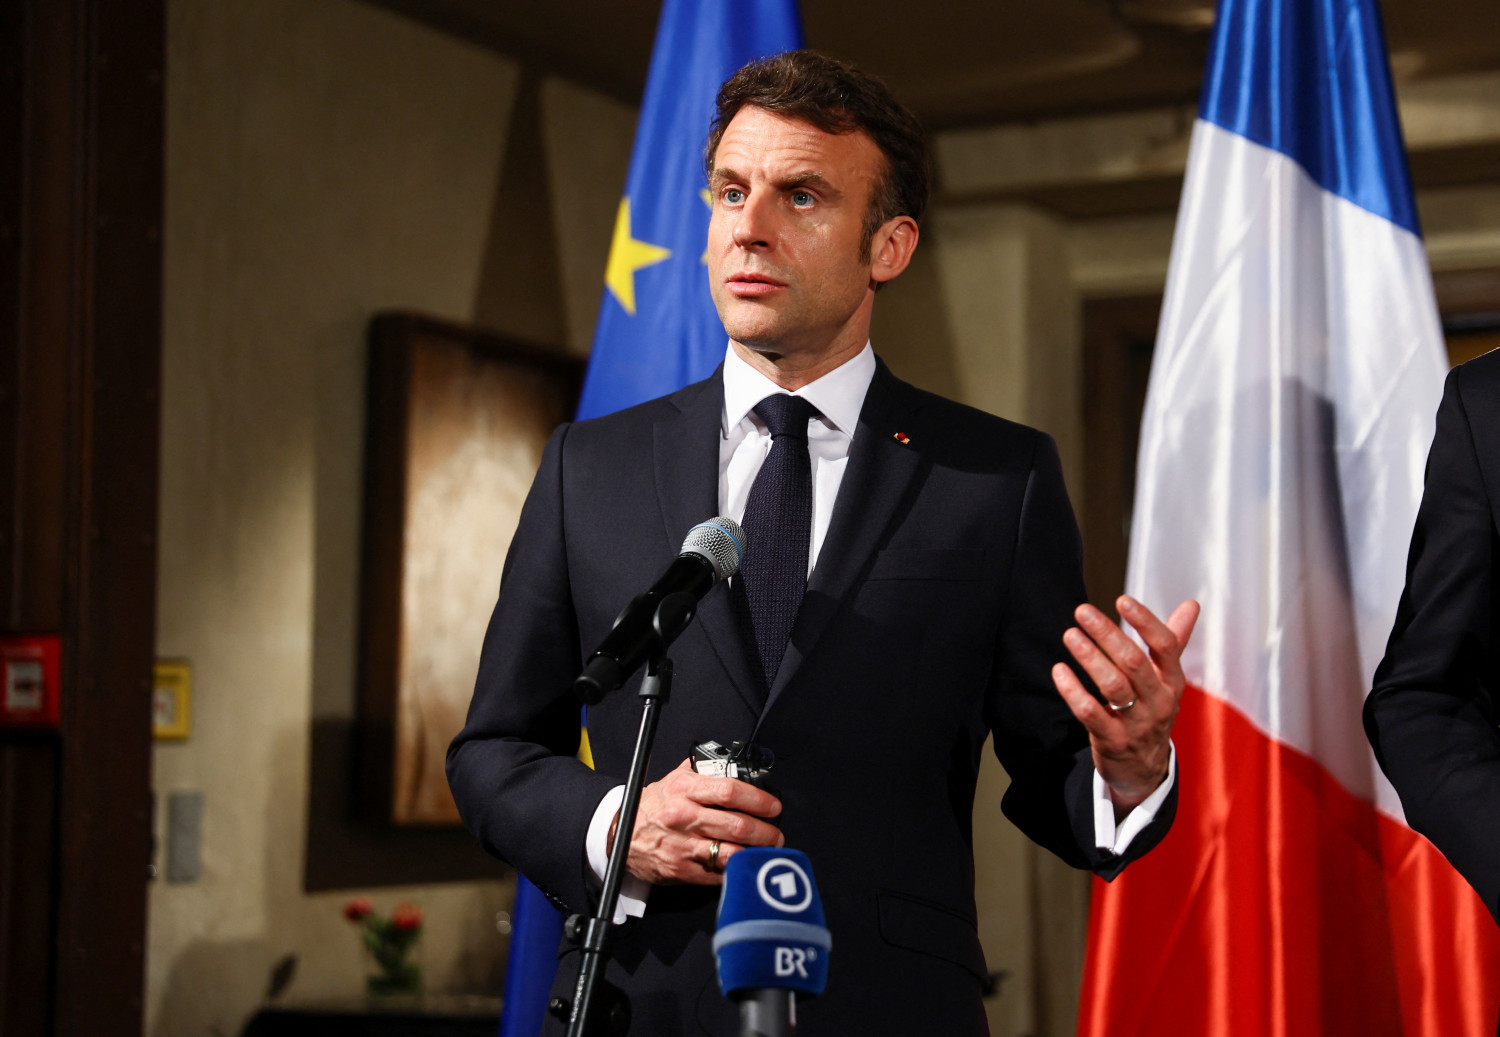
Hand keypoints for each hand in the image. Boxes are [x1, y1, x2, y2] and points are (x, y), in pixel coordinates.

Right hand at [611, 758, 783, 884]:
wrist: (619, 835)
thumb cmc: (651, 807)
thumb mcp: (671, 781)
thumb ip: (700, 771)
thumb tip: (729, 763)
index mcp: (684, 789)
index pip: (729, 791)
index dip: (758, 799)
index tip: (773, 807)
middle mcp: (684, 816)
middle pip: (737, 824)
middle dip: (765, 832)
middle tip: (776, 835)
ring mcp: (683, 845)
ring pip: (730, 852)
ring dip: (755, 854)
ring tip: (766, 852)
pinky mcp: (681, 869)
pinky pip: (717, 874)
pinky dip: (735, 871)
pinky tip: (744, 867)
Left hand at [1051, 596, 1199, 815]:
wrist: (1145, 768)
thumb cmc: (1151, 710)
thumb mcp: (1167, 680)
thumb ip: (1175, 641)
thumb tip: (1191, 605)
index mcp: (1172, 682)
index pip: (1166, 647)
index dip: (1145, 621)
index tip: (1122, 600)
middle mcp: (1159, 701)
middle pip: (1134, 662)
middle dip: (1107, 634)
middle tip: (1081, 611)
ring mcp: (1136, 724)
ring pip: (1112, 686)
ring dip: (1089, 658)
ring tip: (1070, 635)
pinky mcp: (1113, 741)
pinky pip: (1090, 713)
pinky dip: (1073, 691)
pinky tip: (1059, 671)